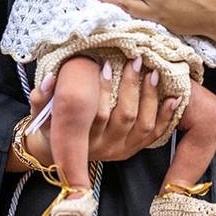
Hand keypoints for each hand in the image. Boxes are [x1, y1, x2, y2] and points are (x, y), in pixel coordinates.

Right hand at [19, 58, 178, 166]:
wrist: (62, 153)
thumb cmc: (53, 126)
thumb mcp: (41, 115)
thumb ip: (42, 98)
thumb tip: (50, 78)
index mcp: (83, 139)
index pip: (98, 114)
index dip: (103, 90)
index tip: (106, 67)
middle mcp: (104, 147)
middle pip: (124, 117)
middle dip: (132, 87)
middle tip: (136, 62)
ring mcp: (122, 150)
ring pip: (143, 125)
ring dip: (151, 98)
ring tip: (153, 73)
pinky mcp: (133, 149)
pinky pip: (155, 135)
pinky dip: (167, 116)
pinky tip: (174, 98)